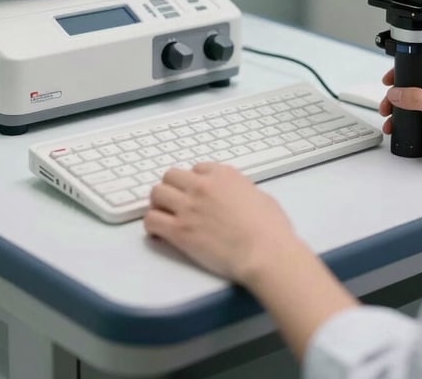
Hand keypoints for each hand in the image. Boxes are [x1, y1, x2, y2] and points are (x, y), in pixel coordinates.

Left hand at [144, 163, 298, 283]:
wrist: (265, 252)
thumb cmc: (271, 228)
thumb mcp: (260, 196)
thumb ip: (241, 190)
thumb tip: (236, 198)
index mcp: (223, 174)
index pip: (196, 168)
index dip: (196, 181)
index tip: (198, 193)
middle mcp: (202, 185)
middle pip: (170, 176)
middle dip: (172, 188)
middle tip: (176, 203)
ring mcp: (188, 207)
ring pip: (156, 193)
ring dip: (159, 204)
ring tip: (166, 216)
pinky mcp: (179, 231)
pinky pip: (151, 220)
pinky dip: (152, 226)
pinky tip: (160, 234)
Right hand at [379, 58, 421, 166]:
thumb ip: (418, 99)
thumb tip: (396, 93)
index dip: (406, 71)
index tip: (390, 80)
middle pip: (421, 88)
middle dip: (402, 96)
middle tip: (388, 105)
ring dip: (409, 114)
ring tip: (394, 122)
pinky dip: (419, 128)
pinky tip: (410, 133)